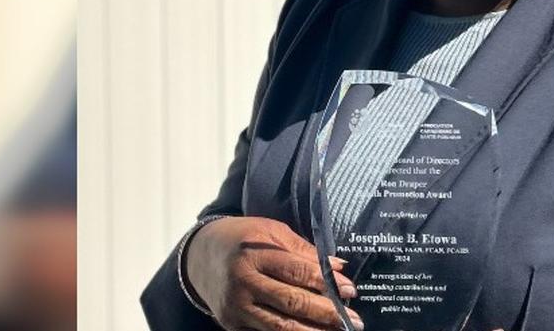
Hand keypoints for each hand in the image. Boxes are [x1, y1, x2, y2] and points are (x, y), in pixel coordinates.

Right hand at [183, 216, 362, 330]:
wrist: (199, 257)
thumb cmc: (242, 239)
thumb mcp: (271, 232)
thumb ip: (303, 250)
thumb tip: (338, 266)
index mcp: (254, 254)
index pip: (297, 271)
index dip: (326, 282)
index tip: (350, 290)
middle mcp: (243, 283)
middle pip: (291, 302)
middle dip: (326, 313)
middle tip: (353, 320)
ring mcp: (236, 307)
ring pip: (280, 326)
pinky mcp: (232, 324)